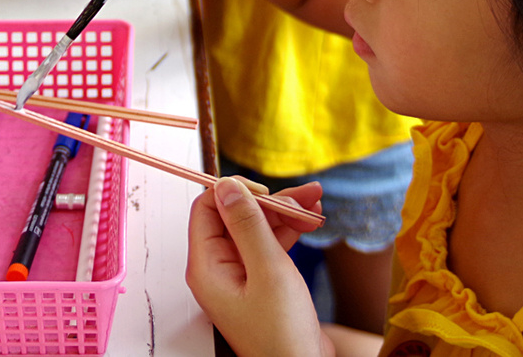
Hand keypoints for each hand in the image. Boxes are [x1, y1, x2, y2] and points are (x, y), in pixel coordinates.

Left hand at [186, 177, 327, 356]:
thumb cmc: (282, 336)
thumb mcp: (269, 271)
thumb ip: (248, 225)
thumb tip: (227, 187)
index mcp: (207, 267)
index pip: (208, 209)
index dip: (235, 192)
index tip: (266, 188)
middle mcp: (218, 269)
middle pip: (236, 216)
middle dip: (271, 202)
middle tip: (305, 196)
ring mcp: (240, 275)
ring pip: (256, 228)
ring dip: (285, 213)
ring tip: (315, 203)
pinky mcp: (260, 282)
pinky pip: (268, 245)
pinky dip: (289, 232)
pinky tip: (310, 222)